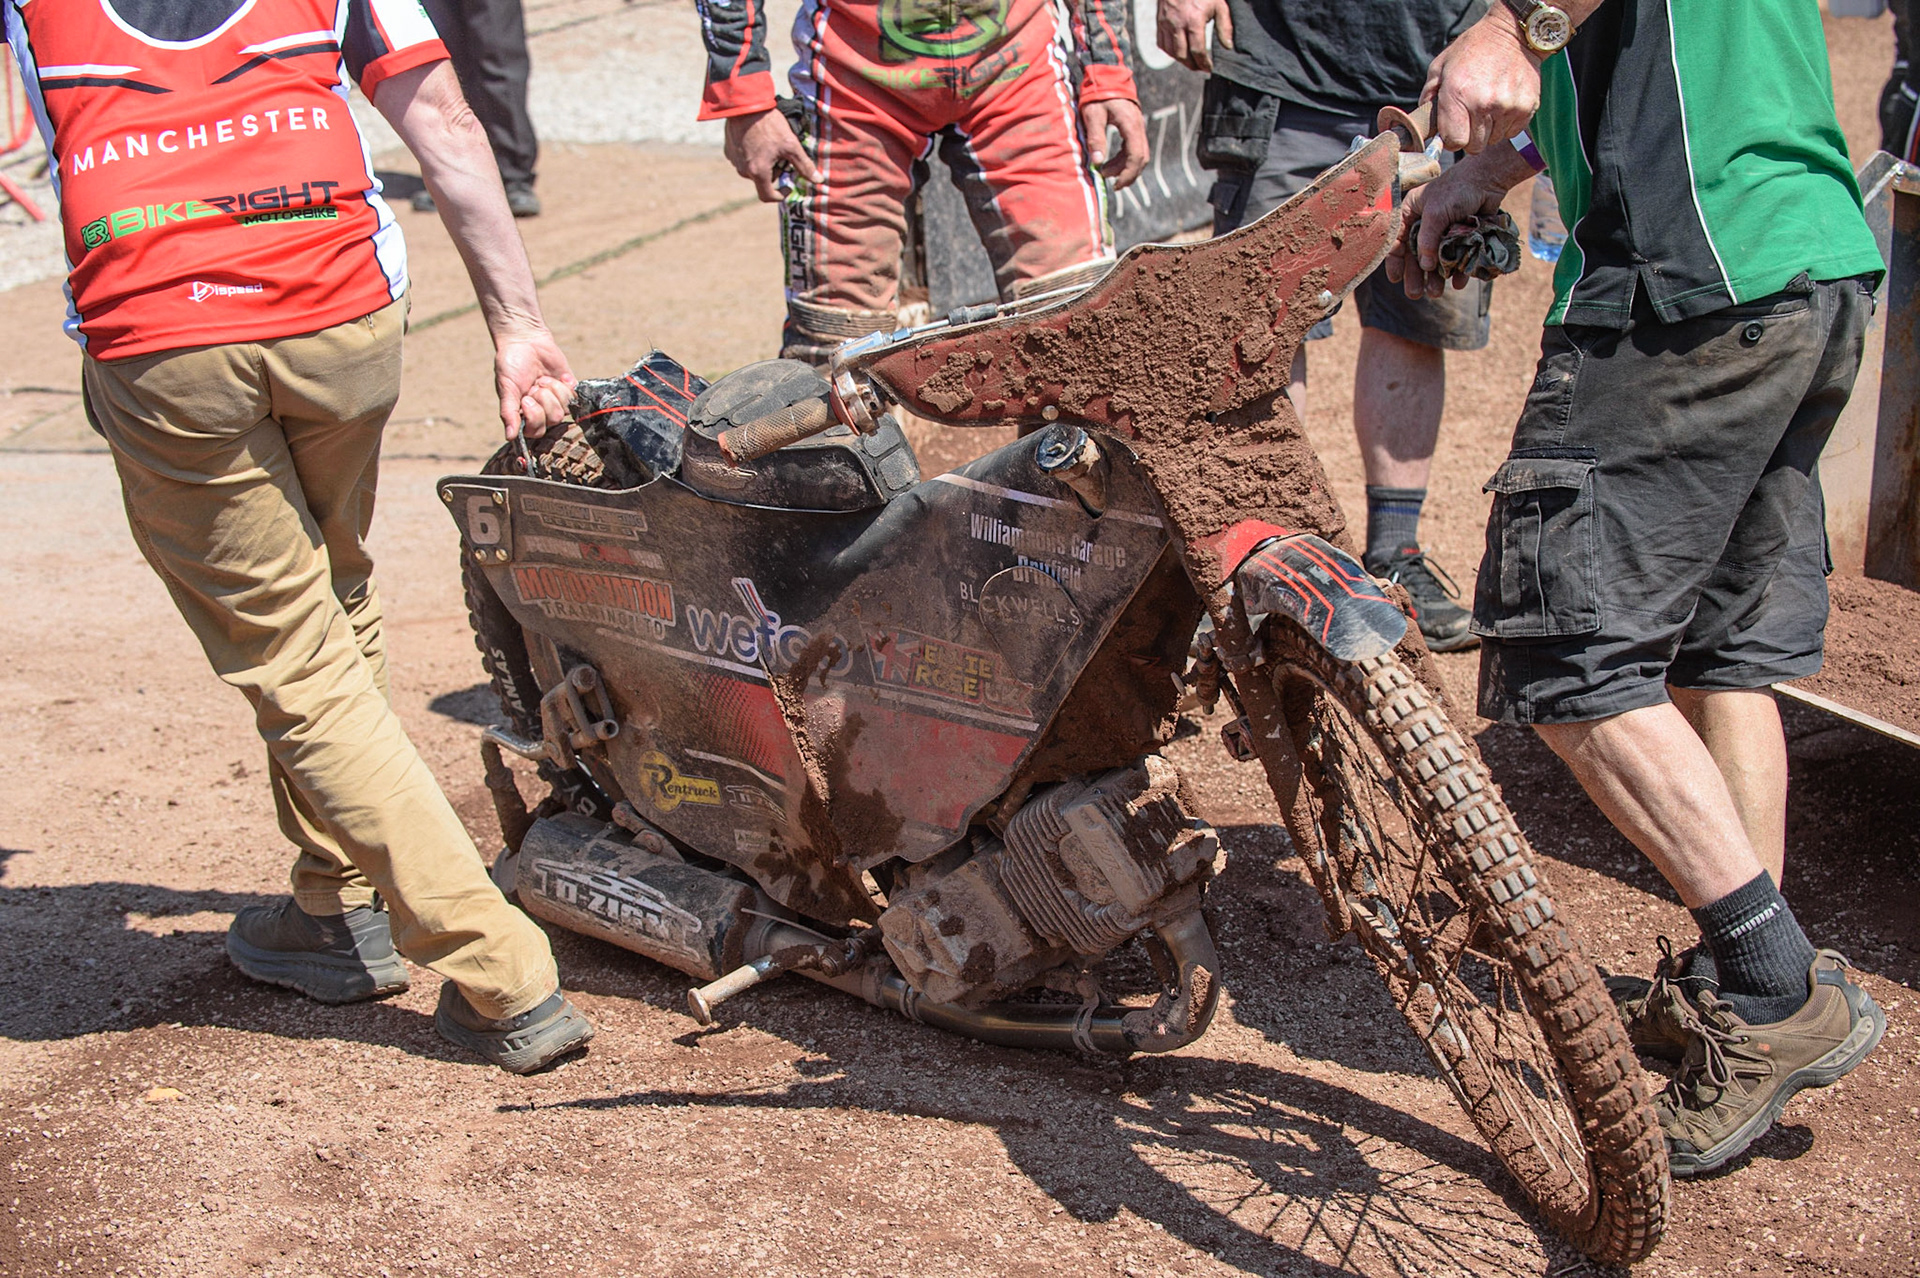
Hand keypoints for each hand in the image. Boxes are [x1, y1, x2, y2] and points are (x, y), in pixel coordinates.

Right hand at [494, 329, 575, 440]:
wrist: (525, 341)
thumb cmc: (510, 365)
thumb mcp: (506, 388)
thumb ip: (509, 412)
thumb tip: (509, 437)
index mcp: (524, 415)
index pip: (536, 432)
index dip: (535, 417)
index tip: (526, 399)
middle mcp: (541, 412)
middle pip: (553, 420)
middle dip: (544, 399)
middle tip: (534, 385)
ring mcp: (556, 402)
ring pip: (565, 409)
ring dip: (553, 390)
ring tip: (542, 379)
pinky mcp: (568, 390)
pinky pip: (574, 396)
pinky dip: (564, 384)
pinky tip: (557, 376)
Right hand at [724, 110, 817, 202]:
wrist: (745, 104)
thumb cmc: (769, 124)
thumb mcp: (791, 145)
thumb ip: (804, 165)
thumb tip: (818, 181)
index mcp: (759, 172)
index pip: (768, 196)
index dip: (780, 195)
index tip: (788, 187)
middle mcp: (744, 170)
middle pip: (763, 180)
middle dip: (775, 171)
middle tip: (783, 155)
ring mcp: (734, 160)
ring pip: (753, 169)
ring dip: (764, 163)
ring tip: (771, 144)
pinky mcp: (728, 150)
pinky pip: (743, 159)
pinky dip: (752, 154)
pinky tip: (759, 140)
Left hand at [1081, 99, 1149, 187]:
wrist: (1106, 75)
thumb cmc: (1098, 94)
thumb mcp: (1093, 115)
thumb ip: (1096, 138)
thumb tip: (1097, 162)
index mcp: (1131, 126)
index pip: (1136, 157)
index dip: (1127, 174)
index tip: (1115, 184)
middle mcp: (1138, 128)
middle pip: (1142, 158)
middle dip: (1129, 174)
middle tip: (1112, 184)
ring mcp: (1138, 127)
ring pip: (1139, 154)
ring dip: (1125, 167)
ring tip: (1106, 172)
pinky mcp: (1133, 127)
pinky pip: (1134, 148)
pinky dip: (1125, 159)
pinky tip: (1111, 162)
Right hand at [1156, 0, 1231, 72]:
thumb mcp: (1219, 5)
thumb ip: (1224, 26)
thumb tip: (1228, 47)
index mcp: (1194, 20)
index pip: (1198, 51)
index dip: (1204, 63)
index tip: (1210, 67)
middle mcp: (1178, 24)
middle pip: (1182, 55)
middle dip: (1193, 65)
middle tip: (1201, 67)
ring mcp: (1166, 23)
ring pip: (1171, 52)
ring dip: (1181, 61)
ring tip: (1191, 62)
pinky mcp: (1160, 22)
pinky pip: (1162, 44)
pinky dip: (1170, 52)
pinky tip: (1179, 52)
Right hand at [1384, 164, 1508, 299]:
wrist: (1488, 180)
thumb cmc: (1457, 189)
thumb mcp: (1435, 213)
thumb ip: (1427, 239)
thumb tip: (1425, 265)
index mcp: (1411, 214)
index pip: (1397, 241)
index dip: (1395, 261)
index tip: (1396, 278)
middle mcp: (1424, 224)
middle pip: (1415, 255)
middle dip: (1416, 276)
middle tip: (1415, 294)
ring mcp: (1443, 232)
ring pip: (1436, 260)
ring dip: (1435, 278)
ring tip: (1436, 293)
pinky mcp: (1461, 237)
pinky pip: (1457, 259)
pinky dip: (1458, 271)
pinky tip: (1458, 283)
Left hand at [1422, 10, 1540, 153]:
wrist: (1512, 34)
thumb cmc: (1471, 50)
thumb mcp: (1440, 66)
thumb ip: (1428, 97)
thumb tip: (1423, 126)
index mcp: (1457, 94)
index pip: (1454, 142)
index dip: (1451, 139)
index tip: (1453, 129)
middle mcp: (1483, 103)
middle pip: (1474, 146)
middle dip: (1469, 136)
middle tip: (1470, 117)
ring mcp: (1507, 106)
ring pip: (1493, 140)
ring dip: (1488, 130)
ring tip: (1488, 106)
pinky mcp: (1526, 107)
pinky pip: (1511, 132)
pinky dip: (1505, 124)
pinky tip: (1502, 104)